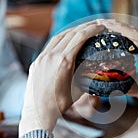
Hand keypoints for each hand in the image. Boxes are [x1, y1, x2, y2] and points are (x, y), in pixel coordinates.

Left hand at [19, 21, 104, 136]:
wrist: (38, 113)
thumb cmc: (60, 104)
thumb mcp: (79, 89)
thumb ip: (87, 75)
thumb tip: (96, 69)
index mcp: (64, 61)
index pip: (80, 37)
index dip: (92, 29)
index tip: (100, 27)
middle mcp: (51, 56)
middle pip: (70, 33)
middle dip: (83, 27)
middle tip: (94, 25)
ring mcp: (42, 58)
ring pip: (58, 37)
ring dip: (71, 31)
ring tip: (81, 30)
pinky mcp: (36, 62)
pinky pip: (49, 45)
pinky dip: (60, 40)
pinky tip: (66, 41)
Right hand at [98, 20, 137, 115]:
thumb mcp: (135, 90)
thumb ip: (119, 84)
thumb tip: (101, 79)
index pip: (134, 35)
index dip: (119, 28)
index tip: (105, 24)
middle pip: (134, 30)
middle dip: (117, 24)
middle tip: (101, 21)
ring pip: (137, 32)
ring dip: (122, 27)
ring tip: (107, 25)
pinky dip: (127, 33)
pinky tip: (117, 33)